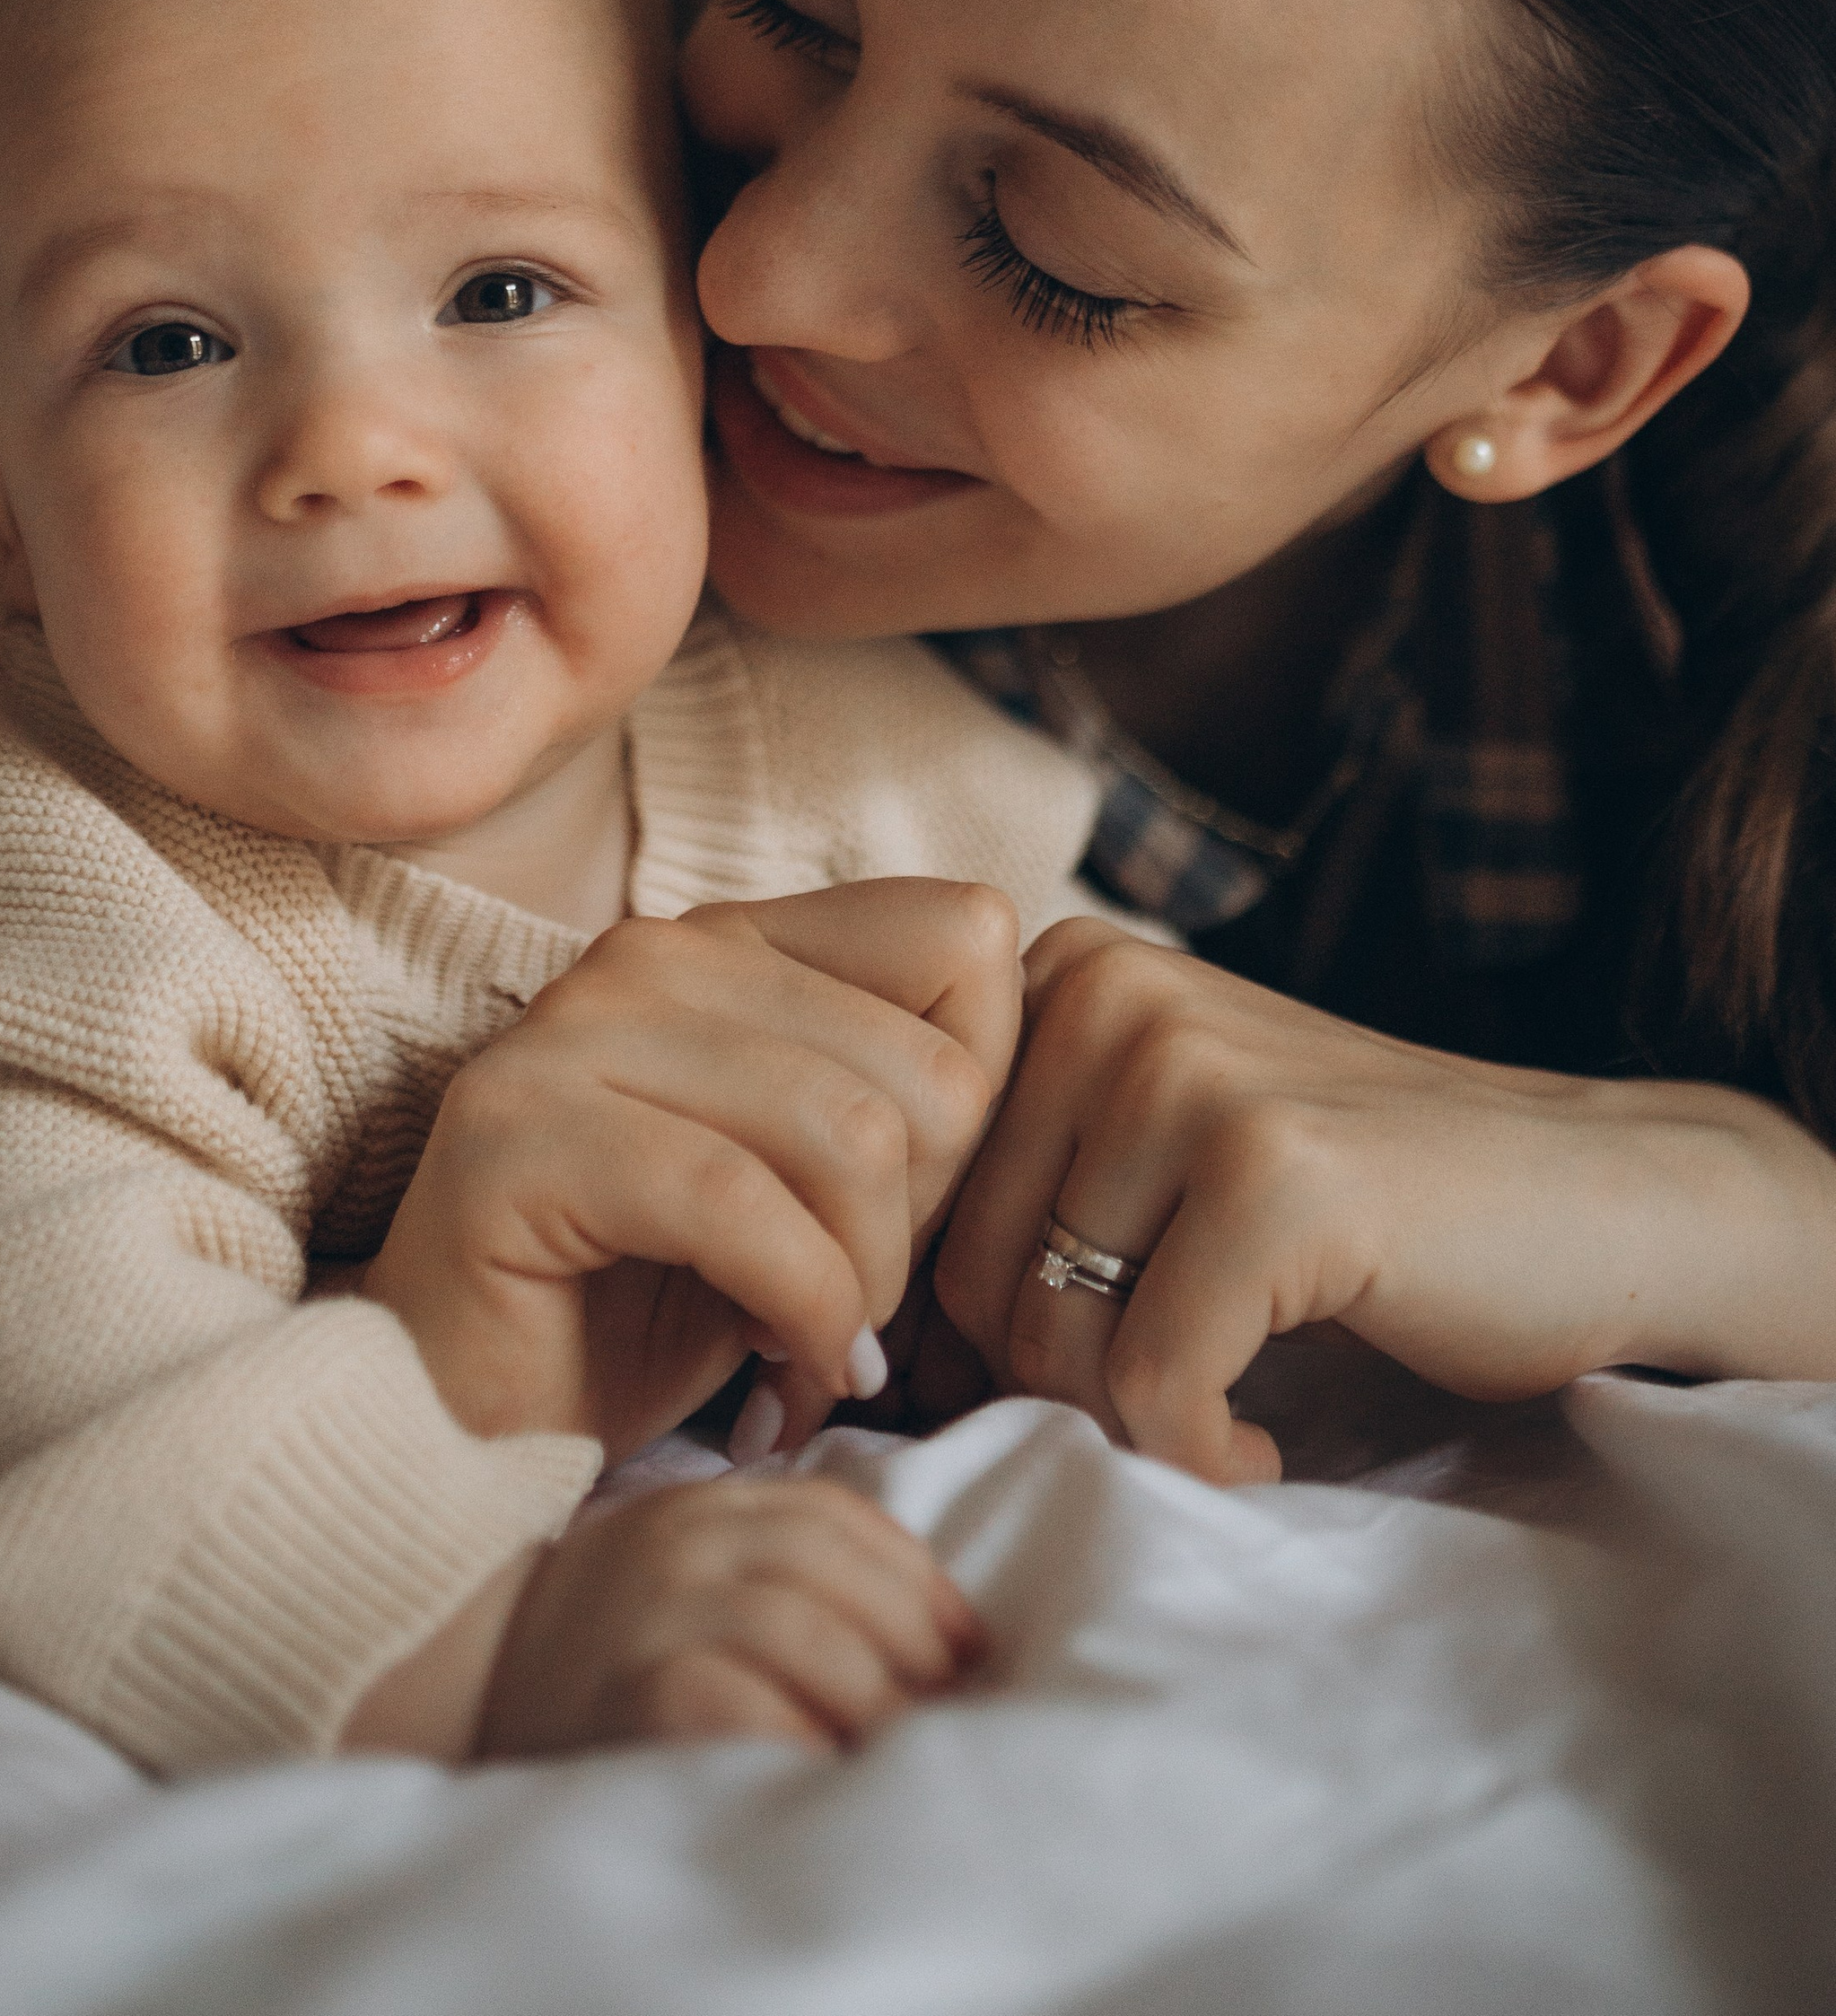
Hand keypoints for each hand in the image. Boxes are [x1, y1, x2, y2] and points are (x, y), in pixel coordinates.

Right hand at [364, 879, 1021, 1462]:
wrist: (470, 1426)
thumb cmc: (658, 1309)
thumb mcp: (818, 1190)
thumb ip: (908, 1102)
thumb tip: (1052, 1054)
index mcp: (735, 939)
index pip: (967, 940)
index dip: (980, 1103)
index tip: (911, 1218)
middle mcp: (653, 953)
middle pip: (928, 1065)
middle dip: (924, 1231)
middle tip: (857, 1318)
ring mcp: (573, 1031)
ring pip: (850, 1133)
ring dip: (863, 1288)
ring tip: (816, 1354)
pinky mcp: (518, 1135)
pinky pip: (740, 1206)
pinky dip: (796, 1313)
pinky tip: (778, 1375)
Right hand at [474, 1475, 985, 1755]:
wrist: (460, 1669)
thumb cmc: (604, 1636)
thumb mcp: (686, 1564)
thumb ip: (774, 1564)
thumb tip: (923, 1635)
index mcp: (705, 1506)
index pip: (838, 1517)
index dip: (918, 1581)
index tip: (969, 1646)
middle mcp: (680, 1543)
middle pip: (830, 1571)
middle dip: (911, 1643)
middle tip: (953, 1712)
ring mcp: (649, 1614)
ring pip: (798, 1630)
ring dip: (873, 1694)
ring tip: (907, 1749)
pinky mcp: (628, 1694)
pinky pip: (736, 1706)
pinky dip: (798, 1737)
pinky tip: (826, 1769)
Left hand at [932, 918, 1835, 1487]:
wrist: (1592, 1199)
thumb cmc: (1354, 1209)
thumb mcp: (1153, 1152)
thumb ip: (1010, 1190)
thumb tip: (837, 1329)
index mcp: (1056, 975)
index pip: (908, 1201)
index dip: (964, 1326)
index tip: (1066, 1369)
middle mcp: (1106, 992)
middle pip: (964, 1274)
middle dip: (1048, 1385)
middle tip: (1159, 1408)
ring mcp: (1190, 1071)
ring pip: (1048, 1336)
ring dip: (1130, 1424)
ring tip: (1222, 1411)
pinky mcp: (1274, 1174)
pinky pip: (1152, 1385)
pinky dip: (1205, 1455)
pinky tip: (1270, 1442)